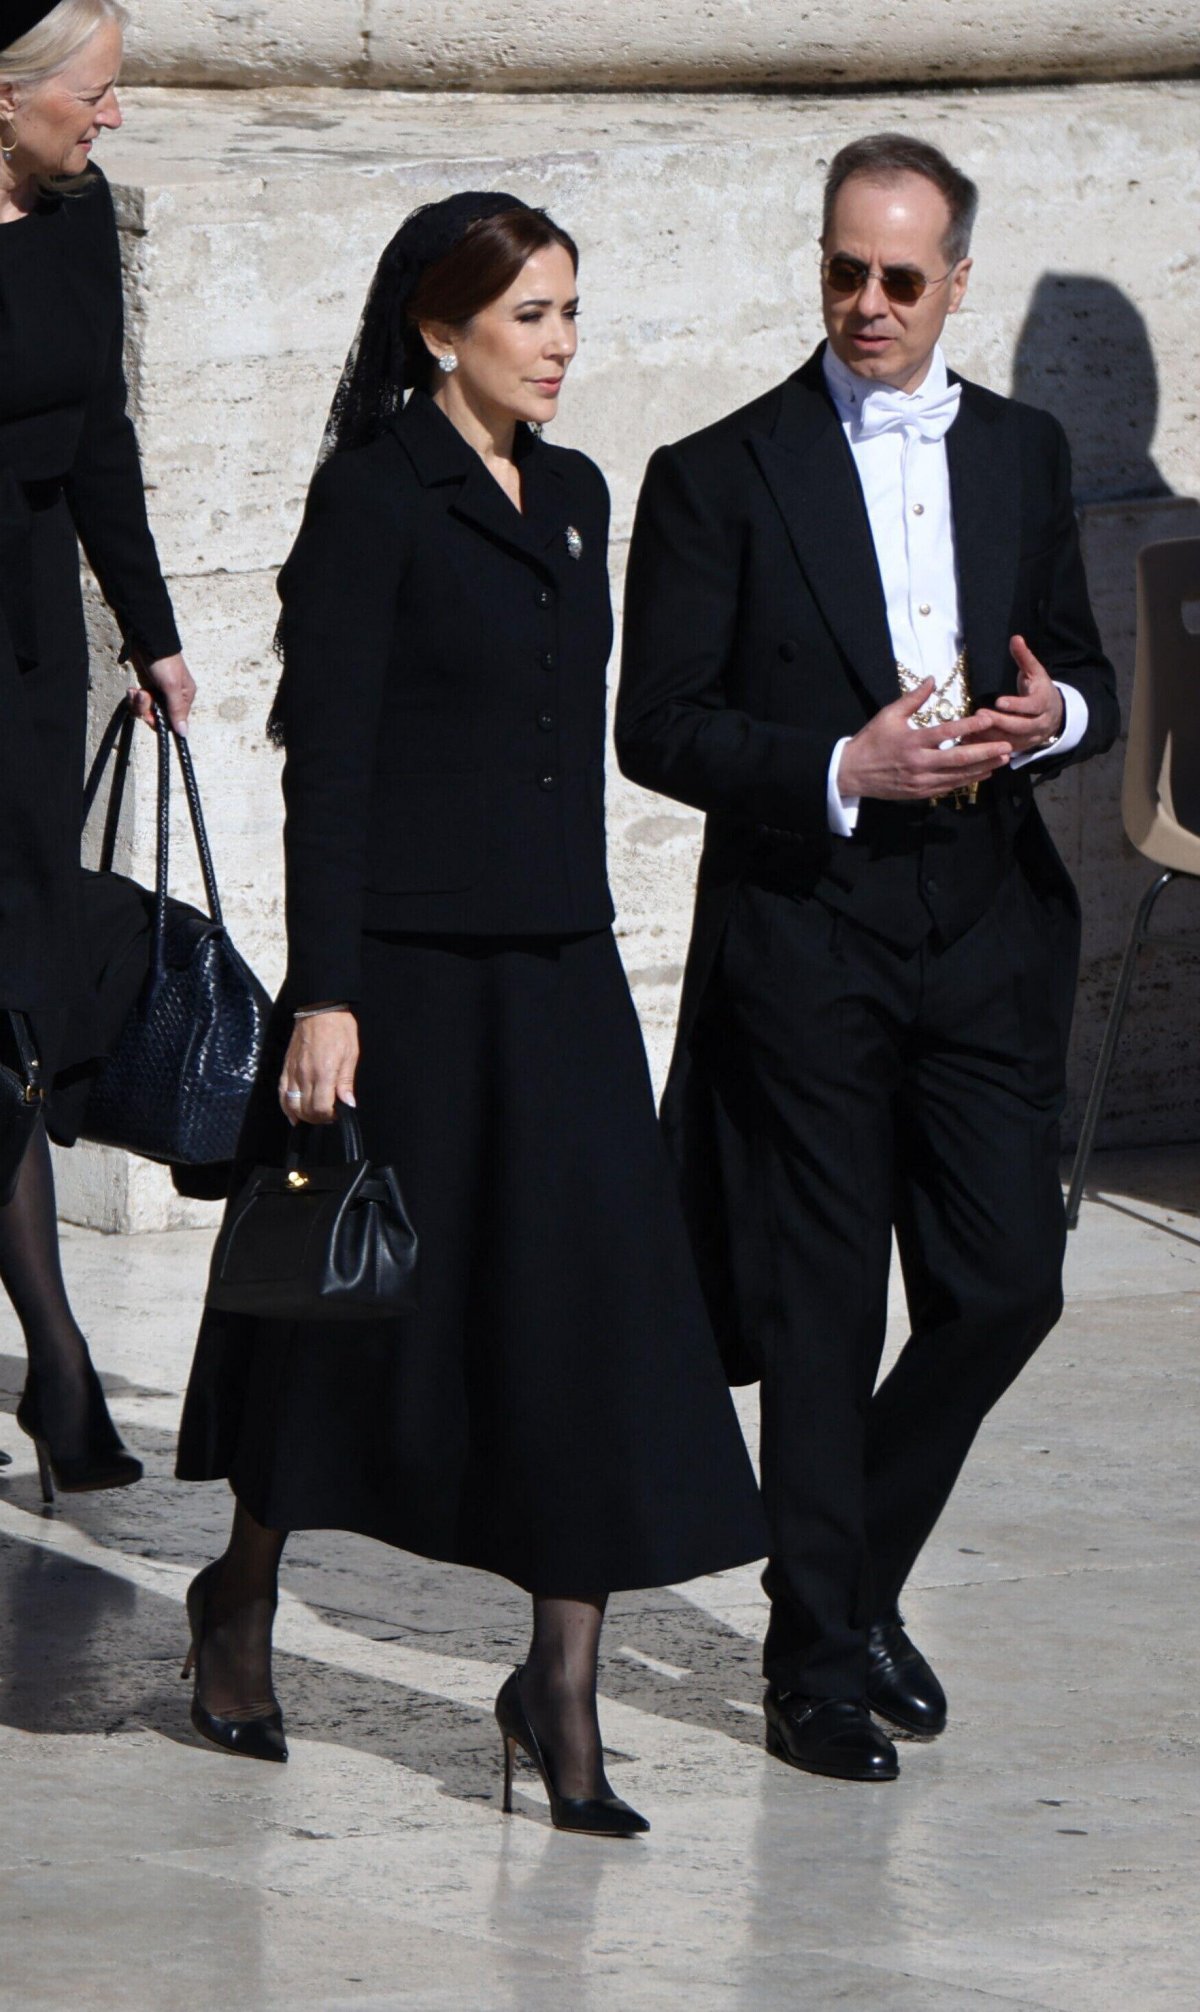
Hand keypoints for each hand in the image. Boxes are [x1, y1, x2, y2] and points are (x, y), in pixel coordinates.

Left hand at [127, 651, 195, 735]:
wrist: (147, 642)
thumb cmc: (164, 662)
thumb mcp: (172, 687)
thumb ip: (176, 710)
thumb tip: (184, 733)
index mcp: (184, 698)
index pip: (174, 722)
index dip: (160, 721)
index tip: (151, 715)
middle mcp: (172, 698)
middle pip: (158, 717)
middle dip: (146, 709)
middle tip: (142, 696)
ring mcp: (158, 693)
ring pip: (146, 710)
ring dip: (138, 703)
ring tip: (136, 691)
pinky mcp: (146, 688)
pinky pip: (138, 702)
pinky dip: (133, 697)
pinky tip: (131, 689)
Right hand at [278, 1010, 358, 1124]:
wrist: (319, 1009)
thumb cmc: (339, 1029)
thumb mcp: (351, 1054)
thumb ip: (346, 1082)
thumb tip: (348, 1104)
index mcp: (323, 1072)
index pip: (320, 1108)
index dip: (330, 1116)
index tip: (338, 1113)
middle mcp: (304, 1075)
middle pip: (306, 1111)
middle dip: (318, 1118)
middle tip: (329, 1114)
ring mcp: (292, 1072)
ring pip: (291, 1105)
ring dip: (303, 1115)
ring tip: (314, 1114)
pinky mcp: (286, 1068)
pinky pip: (281, 1093)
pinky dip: (286, 1107)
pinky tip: (294, 1113)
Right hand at [838, 677, 1012, 802]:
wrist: (852, 772)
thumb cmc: (871, 740)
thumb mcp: (888, 715)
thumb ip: (912, 699)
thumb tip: (932, 679)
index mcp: (912, 741)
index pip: (946, 733)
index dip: (969, 727)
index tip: (988, 720)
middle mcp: (919, 763)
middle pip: (959, 758)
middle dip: (986, 753)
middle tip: (1008, 746)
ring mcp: (921, 781)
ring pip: (958, 775)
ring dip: (983, 767)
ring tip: (1003, 759)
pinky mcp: (921, 792)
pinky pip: (949, 786)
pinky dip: (968, 780)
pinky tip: (983, 773)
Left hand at [974, 637, 1064, 754]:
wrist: (1055, 714)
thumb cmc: (1039, 689)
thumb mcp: (1035, 671)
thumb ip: (1024, 657)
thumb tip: (1015, 638)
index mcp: (1044, 703)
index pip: (1032, 706)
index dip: (1016, 705)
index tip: (999, 701)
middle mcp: (1040, 723)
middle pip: (1021, 726)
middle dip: (1000, 722)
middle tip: (979, 714)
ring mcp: (1031, 738)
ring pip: (1011, 740)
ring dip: (991, 736)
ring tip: (971, 728)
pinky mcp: (1021, 748)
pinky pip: (1004, 750)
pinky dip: (988, 746)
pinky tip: (971, 741)